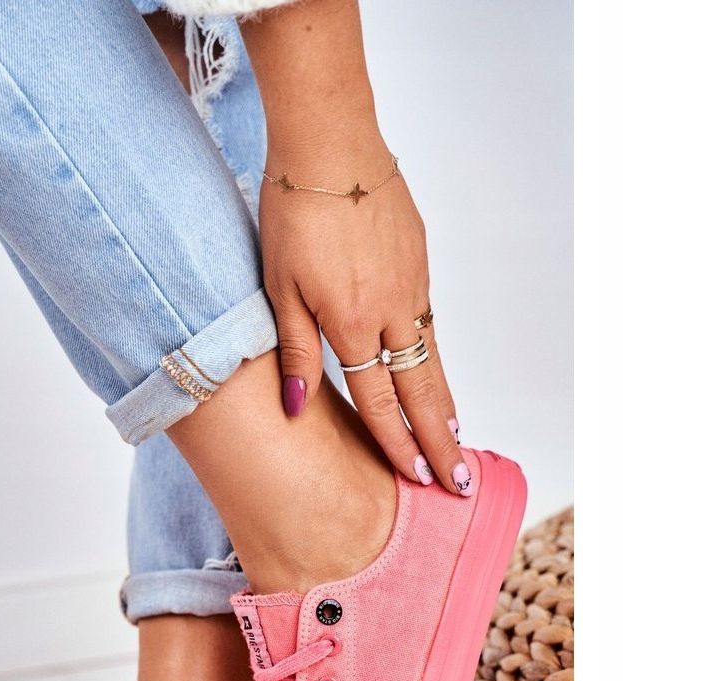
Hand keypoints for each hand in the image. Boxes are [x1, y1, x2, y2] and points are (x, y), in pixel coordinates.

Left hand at [259, 143, 466, 493]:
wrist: (331, 145)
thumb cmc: (294, 214)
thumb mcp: (279, 288)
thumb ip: (293, 352)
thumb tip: (296, 408)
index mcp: (351, 323)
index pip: (379, 399)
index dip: (395, 441)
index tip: (414, 476)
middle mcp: (391, 310)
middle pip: (421, 389)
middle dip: (439, 439)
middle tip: (458, 478)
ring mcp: (411, 284)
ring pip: (432, 357)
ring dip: (443, 402)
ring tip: (454, 436)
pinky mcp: (419, 260)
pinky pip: (429, 321)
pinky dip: (435, 357)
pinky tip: (434, 371)